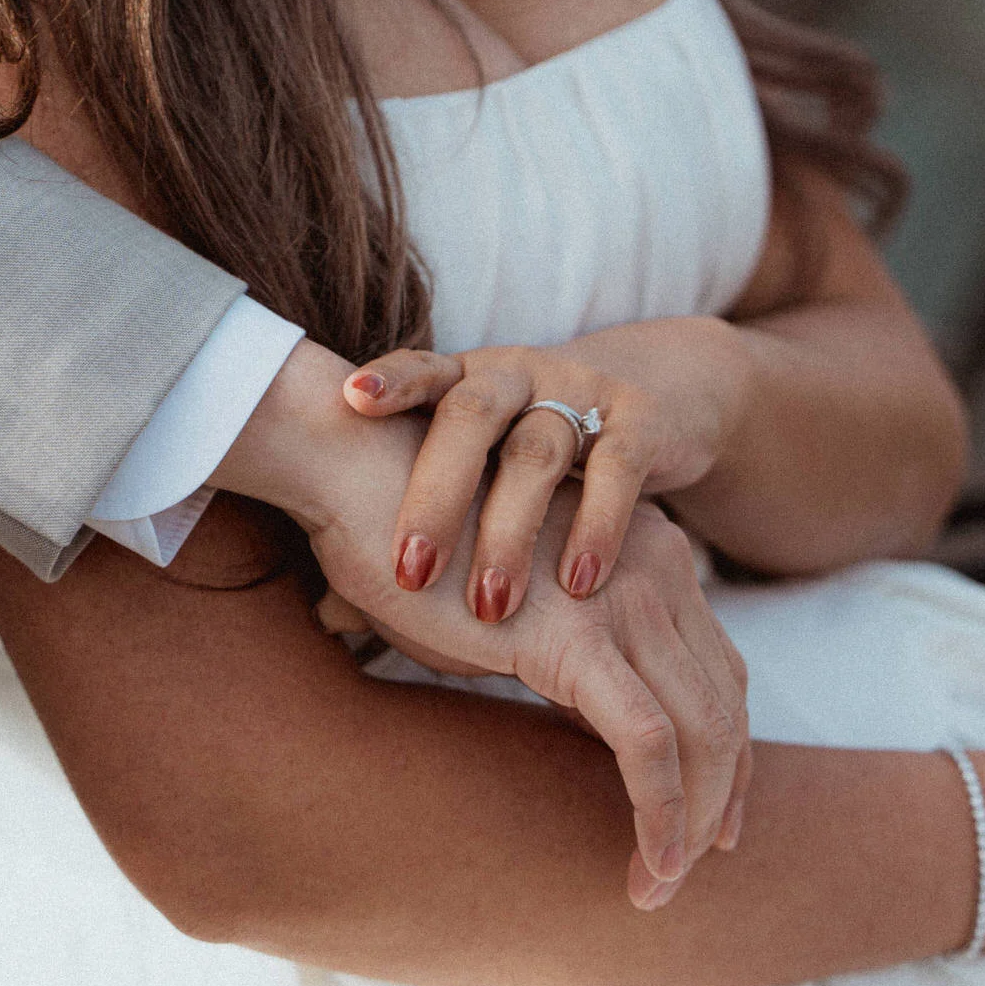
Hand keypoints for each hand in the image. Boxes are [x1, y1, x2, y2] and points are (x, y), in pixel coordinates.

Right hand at [212, 343, 748, 905]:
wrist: (359, 478)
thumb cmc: (410, 539)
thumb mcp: (504, 600)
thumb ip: (548, 645)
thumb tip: (551, 706)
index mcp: (645, 554)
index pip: (719, 668)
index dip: (729, 750)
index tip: (713, 816)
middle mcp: (657, 569)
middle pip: (727, 705)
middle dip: (725, 797)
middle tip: (700, 865)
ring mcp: (625, 601)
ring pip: (704, 735)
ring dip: (691, 825)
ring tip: (658, 887)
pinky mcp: (583, 640)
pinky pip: (650, 745)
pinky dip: (661, 814)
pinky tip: (647, 867)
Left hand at [343, 338, 727, 621]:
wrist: (655, 403)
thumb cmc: (529, 461)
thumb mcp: (475, 476)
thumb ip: (408, 533)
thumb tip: (329, 615)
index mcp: (462, 380)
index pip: (420, 370)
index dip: (390, 381)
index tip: (351, 402)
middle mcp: (515, 374)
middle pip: (469, 414)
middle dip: (437, 494)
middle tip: (411, 572)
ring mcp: (580, 390)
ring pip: (537, 450)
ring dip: (510, 531)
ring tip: (491, 607)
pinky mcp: (641, 419)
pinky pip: (617, 469)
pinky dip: (597, 528)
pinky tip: (578, 584)